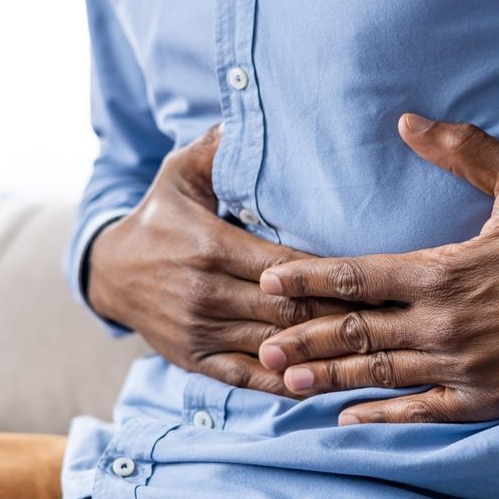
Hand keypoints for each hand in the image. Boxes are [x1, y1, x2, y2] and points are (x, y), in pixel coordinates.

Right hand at [88, 125, 356, 393]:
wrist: (110, 273)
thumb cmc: (158, 217)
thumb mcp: (179, 174)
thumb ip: (216, 148)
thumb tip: (247, 115)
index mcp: (210, 247)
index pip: (285, 268)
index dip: (331, 277)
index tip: (374, 279)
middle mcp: (206, 293)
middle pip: (288, 311)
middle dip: (339, 316)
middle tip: (388, 318)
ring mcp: (200, 331)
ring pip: (273, 348)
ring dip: (319, 353)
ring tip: (369, 351)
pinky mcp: (194, 359)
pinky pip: (246, 378)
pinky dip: (283, 383)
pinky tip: (320, 381)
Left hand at [257, 114, 498, 423]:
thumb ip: (460, 150)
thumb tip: (406, 120)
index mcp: (443, 270)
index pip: (356, 277)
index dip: (307, 281)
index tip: (266, 285)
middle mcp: (443, 323)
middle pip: (356, 331)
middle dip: (303, 337)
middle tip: (257, 345)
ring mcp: (465, 366)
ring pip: (379, 373)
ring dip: (329, 377)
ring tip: (284, 382)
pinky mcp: (490, 397)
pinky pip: (424, 411)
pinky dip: (384, 415)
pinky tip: (349, 420)